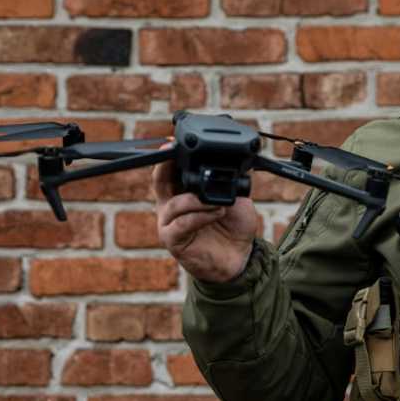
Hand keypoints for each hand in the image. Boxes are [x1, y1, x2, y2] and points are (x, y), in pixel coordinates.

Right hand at [152, 148, 258, 282]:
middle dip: (166, 166)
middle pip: (160, 181)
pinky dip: (200, 216)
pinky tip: (216, 213)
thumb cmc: (234, 227)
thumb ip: (232, 181)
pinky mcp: (173, 240)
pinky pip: (182, 224)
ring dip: (197, 200)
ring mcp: (170, 223)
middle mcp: (172, 206)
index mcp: (183, 191)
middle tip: (174, 155)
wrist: (239, 258)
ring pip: (174, 204)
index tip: (173, 142)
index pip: (170, 170)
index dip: (169, 155)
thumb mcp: (237, 198)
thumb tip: (239, 162)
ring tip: (220, 203)